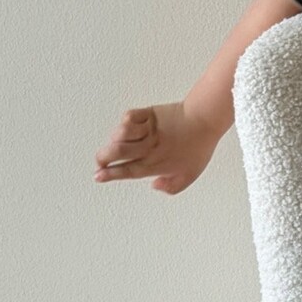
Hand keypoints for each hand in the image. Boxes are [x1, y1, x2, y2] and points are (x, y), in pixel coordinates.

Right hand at [93, 102, 219, 193]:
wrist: (204, 121)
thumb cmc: (198, 148)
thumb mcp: (189, 175)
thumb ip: (172, 187)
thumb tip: (153, 185)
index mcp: (156, 165)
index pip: (127, 171)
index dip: (110, 174)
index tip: (97, 176)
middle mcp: (149, 148)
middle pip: (117, 152)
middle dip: (103, 157)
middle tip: (100, 161)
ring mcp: (148, 130)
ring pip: (120, 134)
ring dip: (113, 139)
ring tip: (116, 143)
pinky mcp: (148, 114)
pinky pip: (128, 117)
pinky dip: (124, 122)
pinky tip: (128, 126)